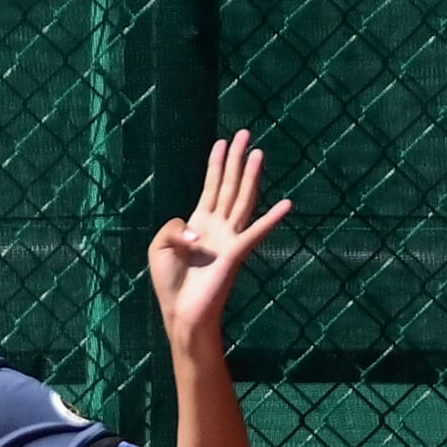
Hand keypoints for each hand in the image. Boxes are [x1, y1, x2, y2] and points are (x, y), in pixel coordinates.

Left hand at [147, 129, 290, 348]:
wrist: (181, 313)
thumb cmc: (170, 283)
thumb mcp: (159, 245)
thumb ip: (173, 227)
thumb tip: (196, 229)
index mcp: (198, 223)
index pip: (211, 186)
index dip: (216, 163)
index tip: (223, 141)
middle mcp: (216, 227)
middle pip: (229, 185)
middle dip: (237, 159)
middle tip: (245, 133)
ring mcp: (228, 239)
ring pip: (242, 200)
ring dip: (251, 176)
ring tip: (258, 152)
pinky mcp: (235, 254)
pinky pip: (256, 232)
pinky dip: (272, 219)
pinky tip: (287, 204)